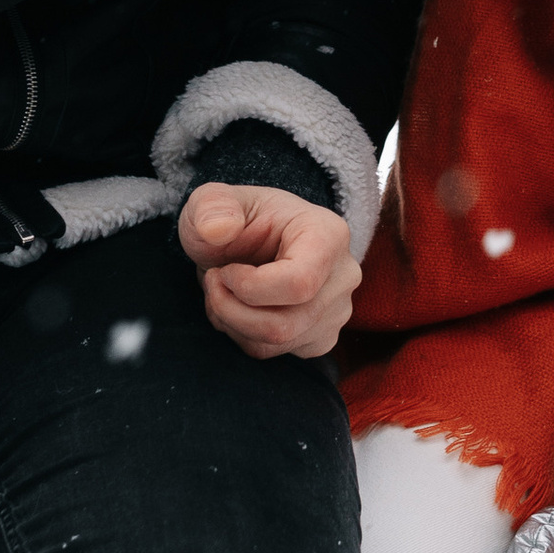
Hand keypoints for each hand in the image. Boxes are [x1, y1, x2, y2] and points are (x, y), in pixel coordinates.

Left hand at [178, 182, 361, 361]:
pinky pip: (274, 353)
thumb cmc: (237, 218)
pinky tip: (239, 308)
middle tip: (212, 281)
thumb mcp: (213, 199)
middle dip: (230, 309)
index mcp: (328, 235)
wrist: (251, 240)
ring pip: (276, 342)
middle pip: (284, 323)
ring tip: (221, 291)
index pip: (298, 283)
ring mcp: (336, 312)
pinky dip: (244, 336)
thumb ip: (210, 206)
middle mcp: (342, 277)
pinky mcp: (321, 338)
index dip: (248, 287)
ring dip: (232, 322)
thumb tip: (217, 229)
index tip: (224, 270)